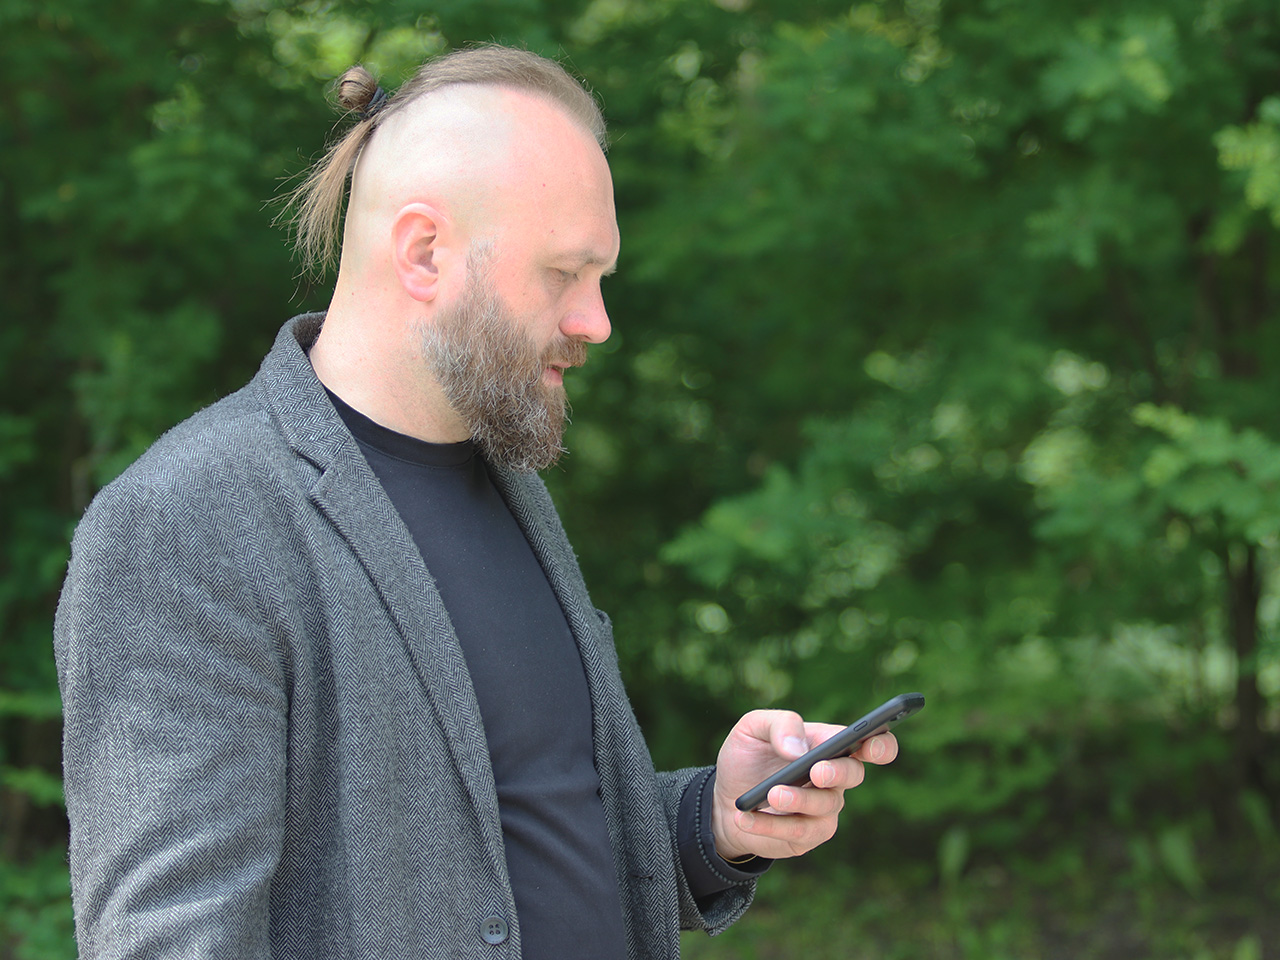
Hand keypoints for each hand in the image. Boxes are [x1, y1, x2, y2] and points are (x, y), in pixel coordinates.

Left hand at [710, 709, 898, 861]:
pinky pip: (798, 832)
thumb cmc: (746, 757)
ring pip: (824, 805)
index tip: (871, 746)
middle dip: (838, 772)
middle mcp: (834, 777)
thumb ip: (779, 725)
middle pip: (854, 773)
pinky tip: (746, 818)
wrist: (723, 798)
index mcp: (828, 744)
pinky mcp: (807, 836)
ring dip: (798, 799)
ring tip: (771, 794)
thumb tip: (798, 750)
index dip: (880, 745)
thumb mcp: (752, 728)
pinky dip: (770, 825)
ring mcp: (823, 808)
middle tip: (816, 771)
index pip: (871, 742)